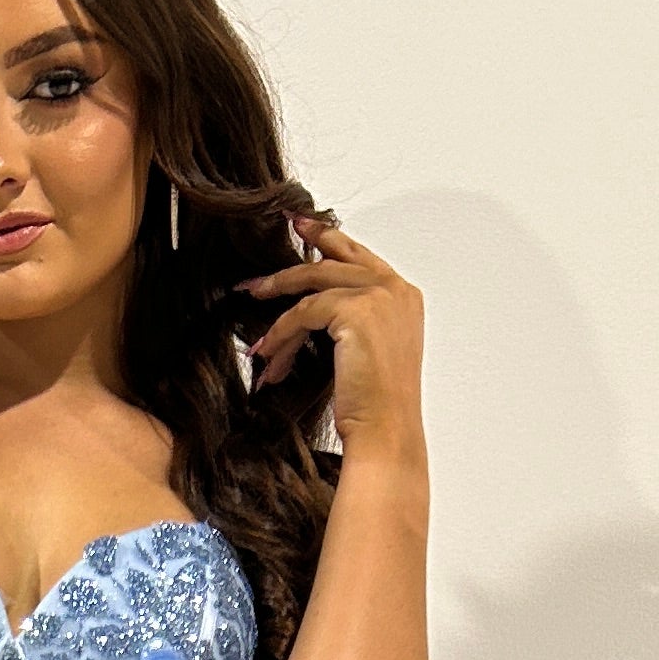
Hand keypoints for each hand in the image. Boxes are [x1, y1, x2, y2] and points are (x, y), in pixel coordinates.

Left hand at [239, 217, 424, 457]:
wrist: (386, 431)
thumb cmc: (377, 405)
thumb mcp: (369, 351)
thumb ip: (353, 321)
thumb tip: (315, 309)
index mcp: (404, 297)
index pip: (361, 258)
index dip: (330, 240)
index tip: (306, 228)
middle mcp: (395, 290)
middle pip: (336, 259)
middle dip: (301, 250)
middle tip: (278, 240)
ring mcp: (378, 297)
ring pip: (314, 285)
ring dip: (279, 302)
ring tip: (253, 305)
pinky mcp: (355, 311)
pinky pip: (303, 313)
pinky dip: (281, 333)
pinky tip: (269, 353)